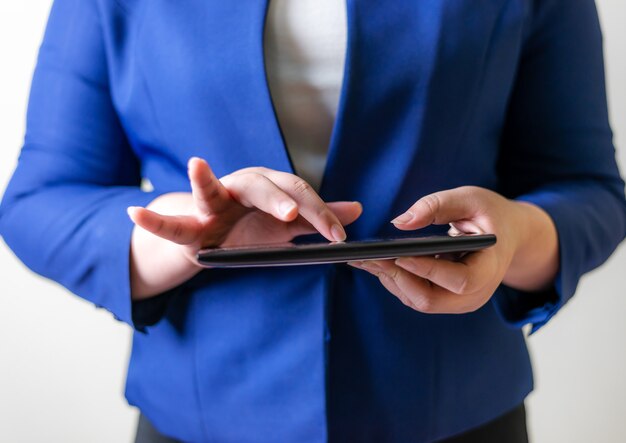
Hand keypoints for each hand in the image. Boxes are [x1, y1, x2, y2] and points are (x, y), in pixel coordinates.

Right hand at [128, 158, 361, 298]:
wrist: (215, 242)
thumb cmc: (251, 230)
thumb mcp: (287, 226)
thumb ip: (319, 218)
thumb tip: (357, 209)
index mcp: (269, 190)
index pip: (299, 196)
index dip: (321, 214)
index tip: (339, 237)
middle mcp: (241, 189)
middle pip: (262, 185)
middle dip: (279, 199)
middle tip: (295, 215)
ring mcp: (211, 204)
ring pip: (209, 190)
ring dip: (202, 180)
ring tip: (195, 165)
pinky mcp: (188, 224)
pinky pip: (169, 223)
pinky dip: (152, 219)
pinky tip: (135, 213)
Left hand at [348, 186, 557, 313]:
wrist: (506, 235)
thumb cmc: (490, 214)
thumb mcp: (470, 199)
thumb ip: (436, 206)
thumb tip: (400, 223)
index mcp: (490, 269)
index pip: (458, 280)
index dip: (426, 269)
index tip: (397, 254)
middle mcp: (475, 295)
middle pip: (429, 299)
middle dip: (397, 277)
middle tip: (368, 257)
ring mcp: (459, 302)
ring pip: (417, 300)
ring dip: (390, 279)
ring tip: (364, 258)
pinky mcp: (444, 300)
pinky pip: (414, 296)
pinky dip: (395, 280)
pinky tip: (377, 262)